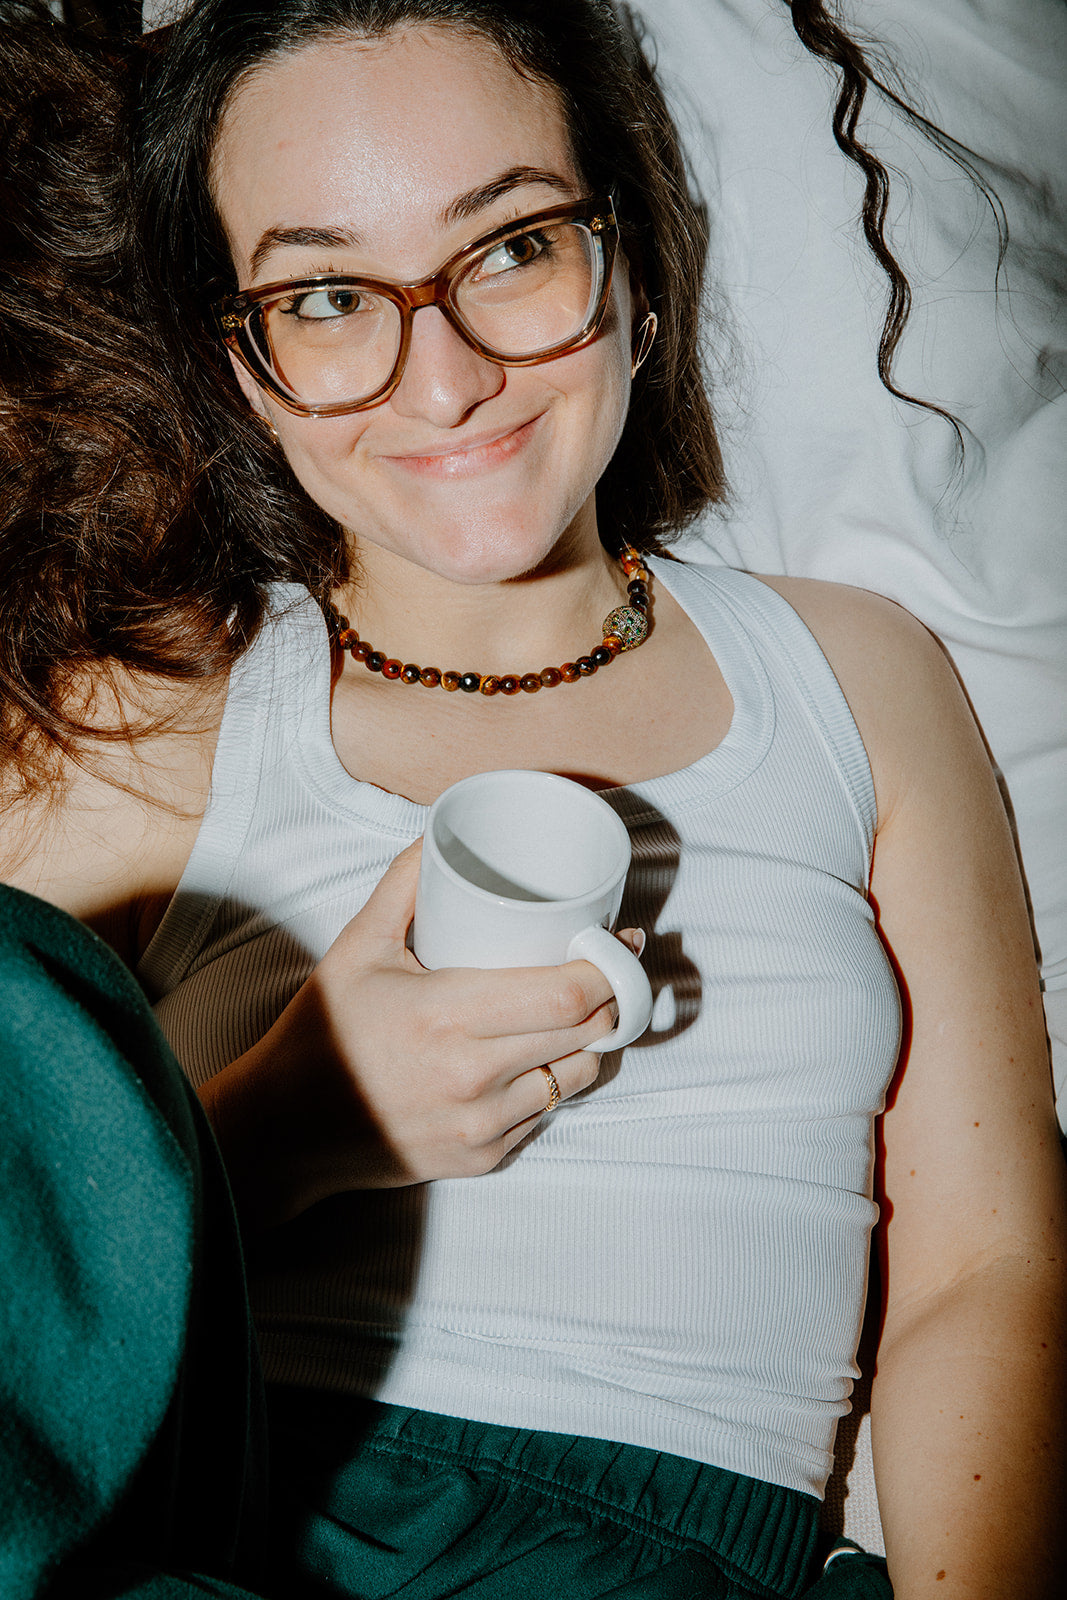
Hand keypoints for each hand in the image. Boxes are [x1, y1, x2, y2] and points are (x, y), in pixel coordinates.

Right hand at [201, 843, 628, 1226]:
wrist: (286, 1128)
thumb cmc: (324, 1031)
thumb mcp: (357, 946)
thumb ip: (406, 884)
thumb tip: (441, 832)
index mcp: (448, 1016)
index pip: (568, 996)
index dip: (609, 968)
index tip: (620, 942)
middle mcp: (473, 1078)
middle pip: (587, 1033)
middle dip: (610, 997)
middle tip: (607, 967)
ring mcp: (482, 1126)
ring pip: (578, 1077)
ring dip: (586, 1042)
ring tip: (574, 1012)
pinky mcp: (484, 1159)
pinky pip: (546, 1113)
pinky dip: (549, 1082)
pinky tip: (533, 1057)